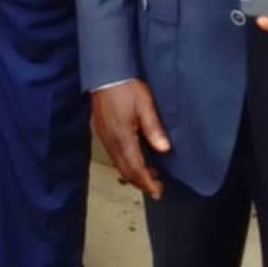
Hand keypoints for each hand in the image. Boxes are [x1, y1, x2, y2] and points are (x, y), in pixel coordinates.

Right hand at [91, 81, 171, 200]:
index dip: (147, 183)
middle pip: (125, 170)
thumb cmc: (126, 87)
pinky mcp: (103, 132)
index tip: (158, 192)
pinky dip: (125, 163)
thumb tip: (164, 150)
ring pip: (118, 164)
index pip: (135, 168)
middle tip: (157, 189)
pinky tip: (135, 159)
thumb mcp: (145, 105)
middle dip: (141, 182)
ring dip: (133, 174)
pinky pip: (114, 155)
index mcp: (123, 137)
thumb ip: (154, 128)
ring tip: (150, 176)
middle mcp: (111, 141)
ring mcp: (105, 137)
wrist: (104, 74)